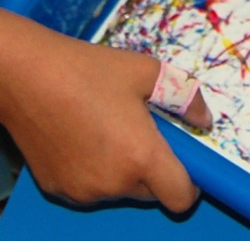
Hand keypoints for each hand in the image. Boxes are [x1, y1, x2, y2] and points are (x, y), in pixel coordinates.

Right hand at [0, 10, 211, 212]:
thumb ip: (185, 97)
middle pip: (151, 193)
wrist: (25, 75)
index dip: (191, 185)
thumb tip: (204, 119)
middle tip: (146, 132)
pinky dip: (98, 171)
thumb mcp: (148, 72)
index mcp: (140, 157)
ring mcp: (82, 190)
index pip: (180, 198)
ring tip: (112, 129)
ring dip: (126, 170)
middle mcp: (112, 182)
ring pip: (121, 191)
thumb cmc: (89, 70)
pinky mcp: (57, 189)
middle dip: (157, 169)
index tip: (189, 165)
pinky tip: (87, 138)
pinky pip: (92, 188)